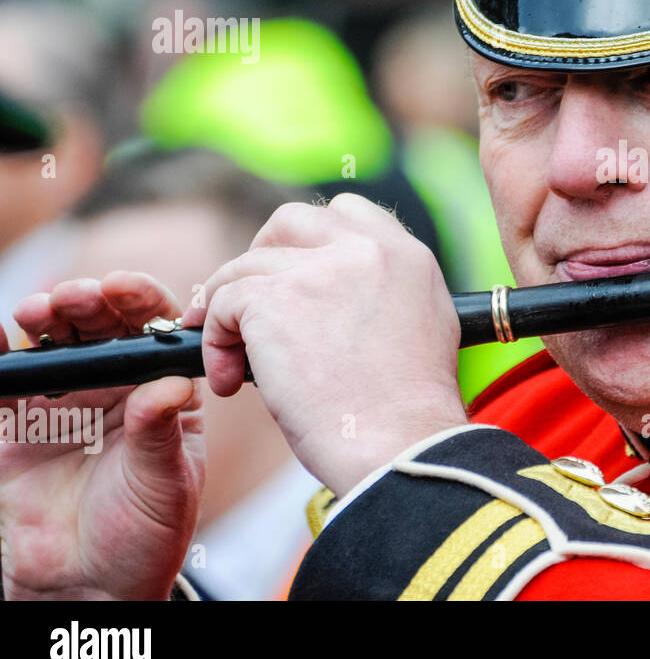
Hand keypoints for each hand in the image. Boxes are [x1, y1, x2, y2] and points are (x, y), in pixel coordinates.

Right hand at [0, 273, 202, 599]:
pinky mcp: (15, 424)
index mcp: (159, 388)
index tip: (122, 287)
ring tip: (37, 311)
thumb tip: (170, 386)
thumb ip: (161, 435)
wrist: (88, 582)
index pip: (154, 329)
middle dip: (86, 302)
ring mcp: (62, 400)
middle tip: (74, 298)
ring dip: (43, 318)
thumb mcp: (166, 483)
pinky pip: (4, 380)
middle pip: (99, 327)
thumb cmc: (146, 532)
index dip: (139, 301)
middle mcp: (113, 385)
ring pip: (51, 343)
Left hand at [182, 194, 466, 494]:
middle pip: (291, 221)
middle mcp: (366, 250)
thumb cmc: (411, 413)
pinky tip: (232, 381)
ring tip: (236, 363)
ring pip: (246, 268)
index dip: (312, 242)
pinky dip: (215, 342)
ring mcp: (318, 270)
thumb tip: (346, 299)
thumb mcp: (425, 327)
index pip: (349, 213)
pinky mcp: (274, 300)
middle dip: (261, 257)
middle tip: (252, 306)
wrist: (401, 445)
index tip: (296, 278)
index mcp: (408, 255)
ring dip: (230, 314)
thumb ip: (388, 293)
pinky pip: (222, 305)